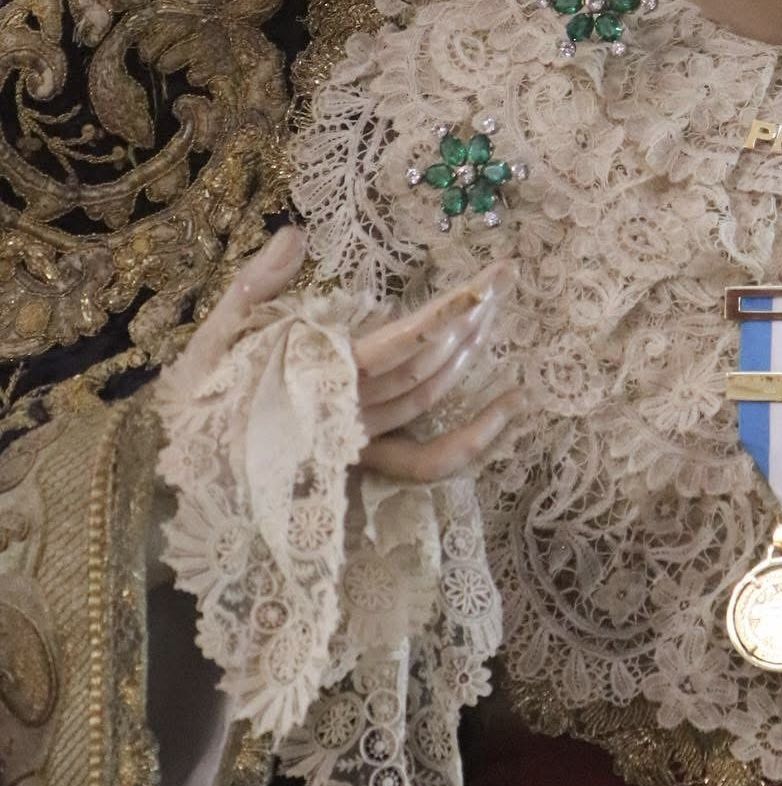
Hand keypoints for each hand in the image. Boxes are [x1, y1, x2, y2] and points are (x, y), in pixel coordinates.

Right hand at [180, 227, 520, 483]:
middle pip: (429, 366)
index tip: (486, 283)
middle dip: (472, 321)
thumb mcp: (214, 335)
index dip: (448, 313)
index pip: (401, 344)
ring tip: (497, 313)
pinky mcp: (369, 464)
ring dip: (470, 355)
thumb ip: (254, 285)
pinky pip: (433, 459)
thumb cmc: (199, 397)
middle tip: (504, 279)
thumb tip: (296, 235)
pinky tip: (512, 403)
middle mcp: (350, 413)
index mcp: (318, 377)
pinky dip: (477, 439)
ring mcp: (363, 442)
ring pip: (432, 397)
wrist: (186, 473)